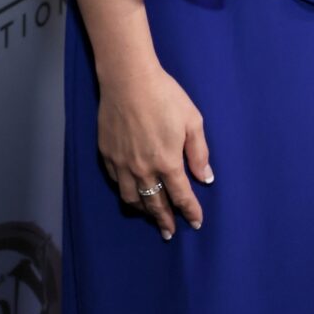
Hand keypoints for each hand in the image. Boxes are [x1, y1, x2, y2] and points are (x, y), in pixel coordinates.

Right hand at [97, 56, 212, 238]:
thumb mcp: (192, 119)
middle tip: (170, 232)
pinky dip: (126, 193)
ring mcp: (122, 165)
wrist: (128, 81)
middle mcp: (143, 170)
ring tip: (151, 216)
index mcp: (167, 162)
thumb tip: (205, 178)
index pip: (181, 196)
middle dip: (165, 220)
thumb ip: (199, 152)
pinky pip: (117, 184)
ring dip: (144, 211)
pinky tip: (130, 193)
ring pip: (132, 199)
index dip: (190, 211)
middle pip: (155, 204)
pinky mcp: (107, 157)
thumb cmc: (165, 96)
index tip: (196, 223)